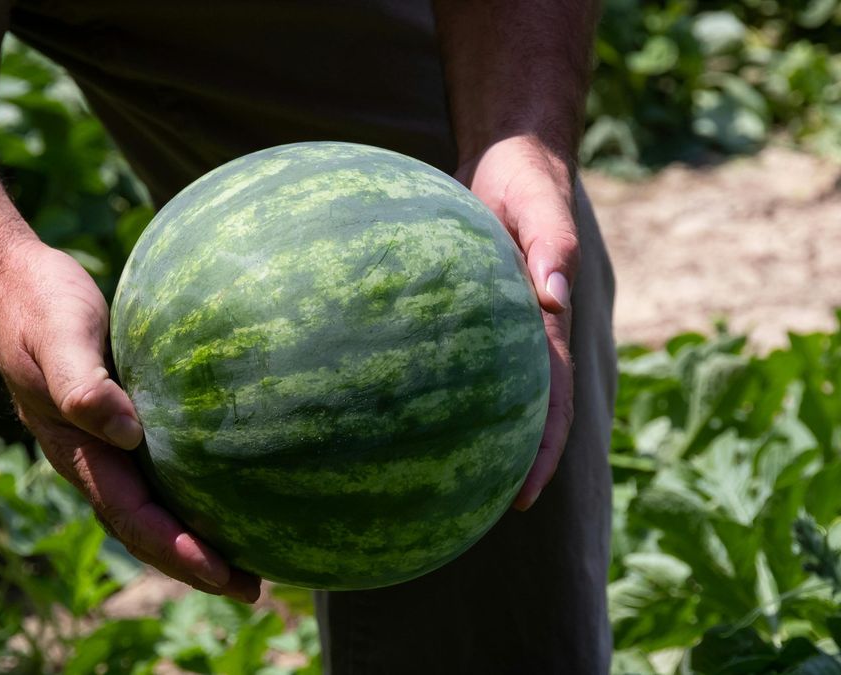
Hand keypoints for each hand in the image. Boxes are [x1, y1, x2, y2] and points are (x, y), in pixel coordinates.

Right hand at [0, 236, 261, 601]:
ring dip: (195, 534)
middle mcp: (95, 457)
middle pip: (146, 527)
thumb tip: (128, 433)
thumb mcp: (60, 340)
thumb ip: (83, 387)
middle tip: (251, 588)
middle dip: (194, 563)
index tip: (223, 574)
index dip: (176, 551)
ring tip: (248, 555)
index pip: (132, 518)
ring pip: (154, 503)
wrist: (14, 283)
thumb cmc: (39, 307)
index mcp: (77, 452)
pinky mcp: (125, 416)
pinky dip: (192, 488)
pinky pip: (162, 466)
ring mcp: (108, 441)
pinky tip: (230, 485)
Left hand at [455, 135, 578, 510]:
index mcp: (547, 324)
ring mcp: (491, 324)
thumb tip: (553, 299)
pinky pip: (444, 353)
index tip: (520, 498)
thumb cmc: (528, 179)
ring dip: (466, 432)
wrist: (506, 154)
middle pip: (515, 412)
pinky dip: (428, 382)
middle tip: (471, 511)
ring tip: (429, 476)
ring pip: (480, 389)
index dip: (539, 453)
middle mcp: (521, 334)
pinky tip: (388, 404)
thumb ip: (552, 248)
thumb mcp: (543, 206)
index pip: (548, 403)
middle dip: (500, 463)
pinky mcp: (459, 308)